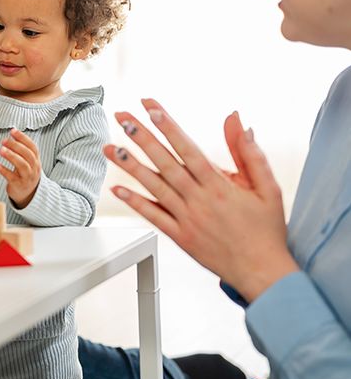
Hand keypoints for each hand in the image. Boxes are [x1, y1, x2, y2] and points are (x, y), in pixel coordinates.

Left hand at [0, 128, 40, 207]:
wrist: (28, 195)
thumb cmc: (25, 175)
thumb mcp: (28, 162)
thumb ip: (22, 150)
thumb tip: (12, 133)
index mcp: (36, 160)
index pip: (32, 147)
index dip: (23, 138)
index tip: (13, 131)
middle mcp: (34, 168)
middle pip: (28, 155)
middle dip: (16, 146)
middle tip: (4, 141)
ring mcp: (27, 178)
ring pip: (22, 165)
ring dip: (11, 156)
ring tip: (1, 150)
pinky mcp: (19, 185)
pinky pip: (12, 177)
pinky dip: (5, 171)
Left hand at [105, 98, 298, 301]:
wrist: (262, 272)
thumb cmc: (266, 228)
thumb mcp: (267, 187)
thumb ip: (249, 153)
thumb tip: (239, 121)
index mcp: (220, 185)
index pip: (187, 148)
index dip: (167, 126)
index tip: (151, 107)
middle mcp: (200, 199)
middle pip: (165, 162)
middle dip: (142, 137)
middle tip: (123, 117)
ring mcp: (187, 219)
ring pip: (154, 187)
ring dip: (130, 166)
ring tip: (110, 148)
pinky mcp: (180, 237)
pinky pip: (154, 216)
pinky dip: (135, 202)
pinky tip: (117, 188)